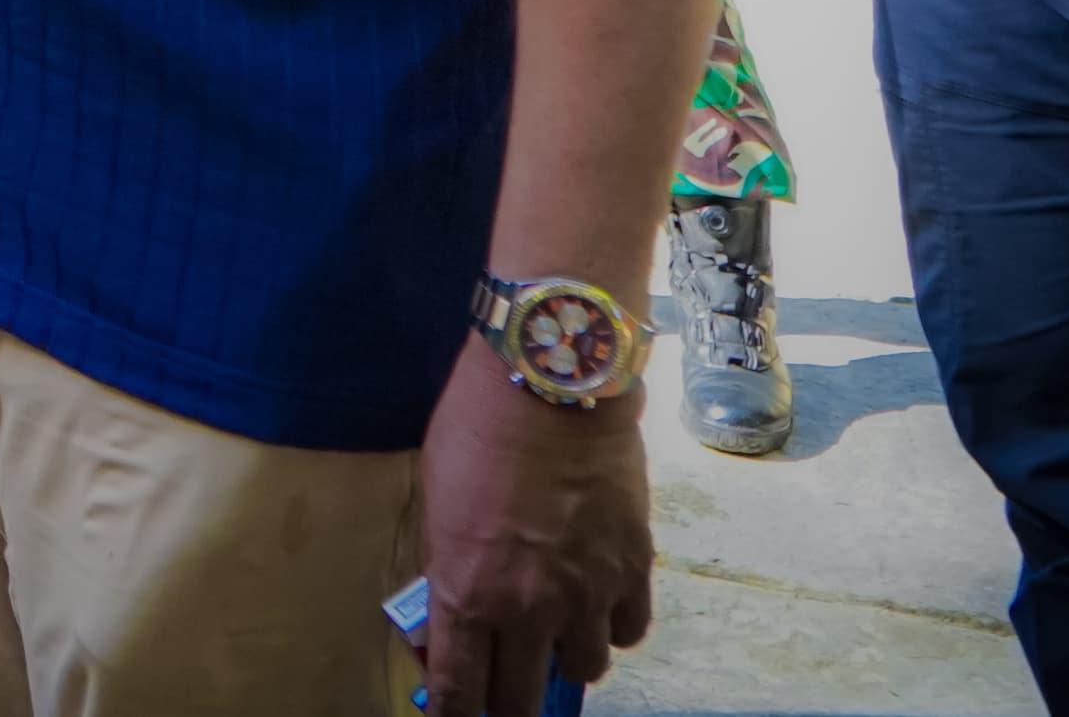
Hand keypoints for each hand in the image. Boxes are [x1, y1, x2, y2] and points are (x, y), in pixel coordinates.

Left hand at [413, 338, 654, 716]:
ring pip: (582, 671)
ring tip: (552, 630)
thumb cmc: (477, 430)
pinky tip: (596, 604)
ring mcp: (586, 595)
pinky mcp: (633, 572)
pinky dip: (610, 627)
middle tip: (502, 689)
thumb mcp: (435, 501)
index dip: (454, 712)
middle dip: (507, 703)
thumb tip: (448, 614)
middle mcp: (527, 609)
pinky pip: (627, 632)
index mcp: (466, 593)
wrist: (553, 385)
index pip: (459, 690)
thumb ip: (445, 567)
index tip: (455, 713)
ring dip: (562, 658)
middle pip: (519, 701)